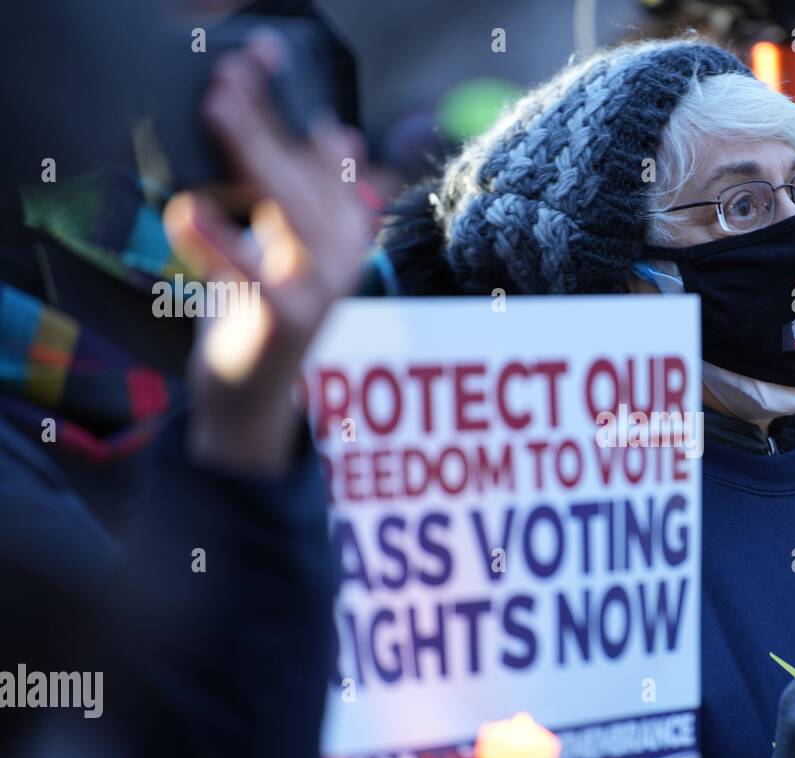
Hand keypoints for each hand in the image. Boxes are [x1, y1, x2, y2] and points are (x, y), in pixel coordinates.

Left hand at [163, 31, 371, 474]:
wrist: (255, 399)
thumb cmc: (262, 314)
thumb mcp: (287, 244)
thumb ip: (302, 191)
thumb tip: (338, 132)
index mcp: (350, 232)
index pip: (328, 156)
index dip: (289, 109)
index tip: (257, 63)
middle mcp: (345, 256)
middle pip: (309, 175)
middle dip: (267, 121)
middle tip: (227, 79)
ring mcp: (321, 288)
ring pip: (294, 208)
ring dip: (254, 155)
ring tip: (219, 110)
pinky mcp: (286, 319)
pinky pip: (252, 273)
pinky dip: (217, 243)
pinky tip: (185, 211)